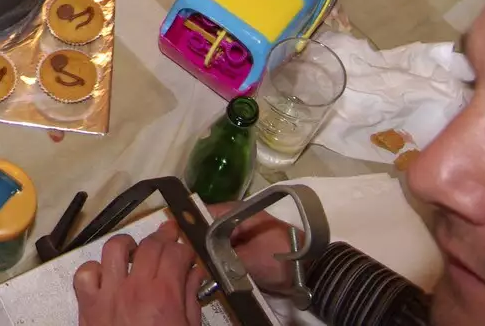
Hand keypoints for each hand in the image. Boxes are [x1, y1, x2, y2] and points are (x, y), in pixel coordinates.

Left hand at [73, 233, 202, 325]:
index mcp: (163, 295)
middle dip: (163, 236)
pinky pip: (85, 274)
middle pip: (149, 246)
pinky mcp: (87, 305)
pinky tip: (107, 275)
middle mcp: (134, 288)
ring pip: (114, 249)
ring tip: (137, 249)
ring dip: (128, 244)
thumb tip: (194, 274)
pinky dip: (94, 269)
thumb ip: (190, 299)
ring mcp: (108, 294)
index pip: (175, 253)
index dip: (184, 246)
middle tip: (170, 234)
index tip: (187, 247)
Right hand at [156, 205, 298, 294]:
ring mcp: (244, 234)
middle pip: (208, 228)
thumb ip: (220, 257)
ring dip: (208, 253)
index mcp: (237, 212)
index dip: (188, 224)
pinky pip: (227, 252)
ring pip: (217, 241)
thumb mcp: (247, 259)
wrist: (311, 272)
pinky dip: (219, 260)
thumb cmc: (279, 258)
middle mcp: (238, 219)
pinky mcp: (248, 249)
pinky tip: (209, 270)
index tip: (173, 237)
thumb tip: (198, 259)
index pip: (204, 212)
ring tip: (191, 264)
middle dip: (196, 241)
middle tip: (180, 255)